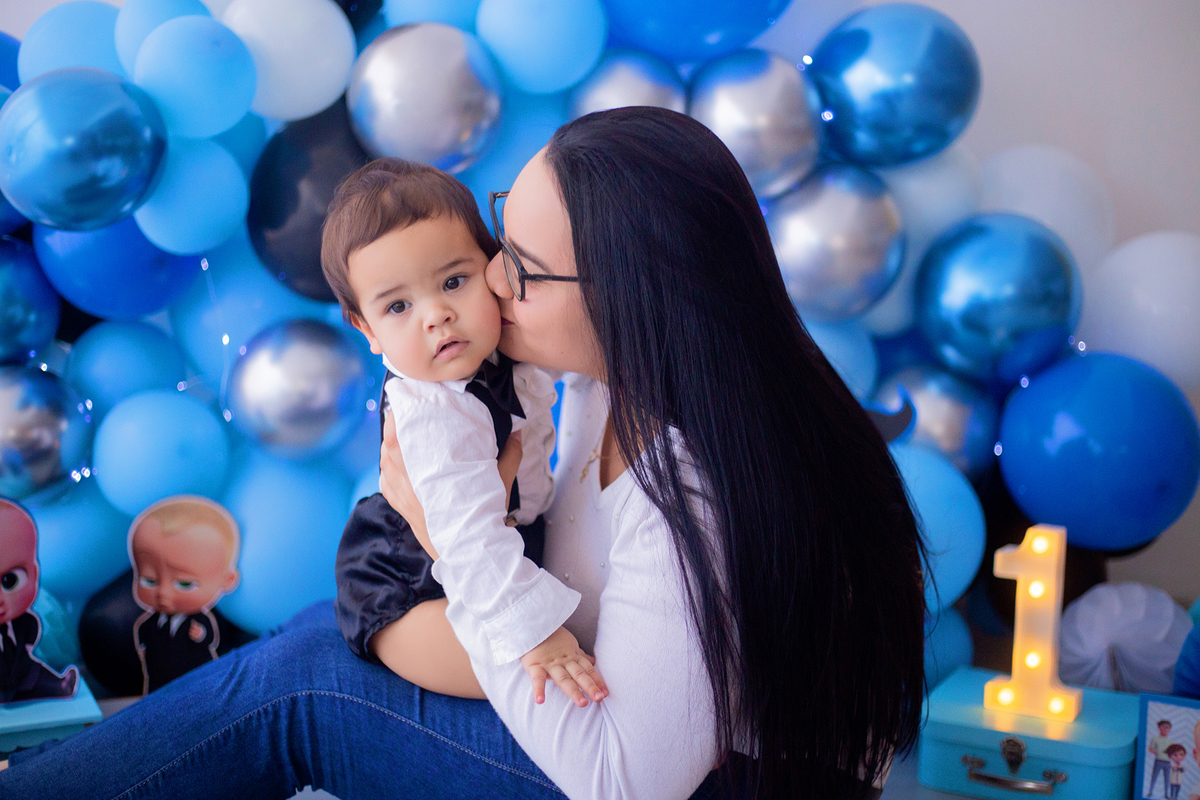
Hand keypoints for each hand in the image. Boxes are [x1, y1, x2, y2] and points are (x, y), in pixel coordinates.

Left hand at [379, 413, 523, 559]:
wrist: (471, 552)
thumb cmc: (484, 517)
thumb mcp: (500, 481)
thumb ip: (509, 453)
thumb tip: (516, 431)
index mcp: (431, 469)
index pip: (402, 435)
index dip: (400, 417)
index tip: (407, 402)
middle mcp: (409, 480)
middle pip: (388, 445)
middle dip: (393, 426)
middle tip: (402, 413)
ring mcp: (402, 495)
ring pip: (384, 462)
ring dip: (388, 446)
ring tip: (398, 434)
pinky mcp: (401, 508)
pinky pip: (385, 484)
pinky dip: (387, 470)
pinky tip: (394, 465)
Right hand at [519, 626, 608, 706]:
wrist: (532, 623)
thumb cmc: (551, 636)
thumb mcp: (569, 643)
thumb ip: (581, 655)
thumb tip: (594, 662)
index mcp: (572, 656)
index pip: (587, 670)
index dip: (597, 680)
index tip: (606, 693)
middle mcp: (563, 661)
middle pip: (579, 675)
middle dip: (590, 686)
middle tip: (600, 698)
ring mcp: (550, 664)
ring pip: (564, 679)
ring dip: (573, 691)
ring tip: (583, 703)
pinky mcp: (534, 665)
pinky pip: (537, 678)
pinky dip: (538, 689)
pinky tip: (540, 701)